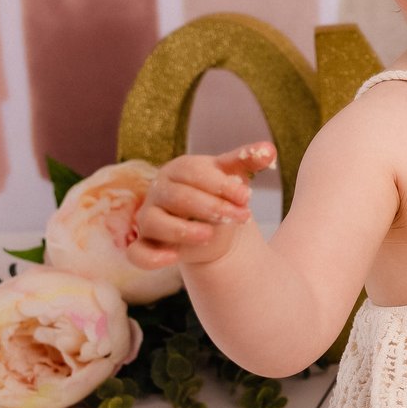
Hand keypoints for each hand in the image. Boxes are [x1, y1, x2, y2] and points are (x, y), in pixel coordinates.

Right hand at [132, 142, 273, 269]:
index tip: (246, 197)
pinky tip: (174, 257)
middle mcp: (159, 191)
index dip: (220, 184)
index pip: (193, 172)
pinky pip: (137, 253)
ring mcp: (148, 218)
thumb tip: (269, 150)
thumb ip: (249, 160)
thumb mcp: (235, 175)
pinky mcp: (144, 245)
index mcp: (179, 169)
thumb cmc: (221, 194)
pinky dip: (151, 257)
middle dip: (211, 208)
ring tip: (209, 235)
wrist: (213, 227)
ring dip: (181, 230)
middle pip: (177, 197)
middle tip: (240, 217)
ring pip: (153, 223)